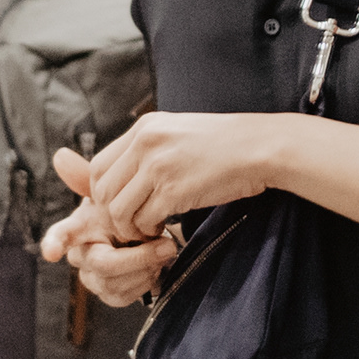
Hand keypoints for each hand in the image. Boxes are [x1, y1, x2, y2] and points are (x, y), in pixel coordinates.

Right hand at [37, 146, 186, 307]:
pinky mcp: (110, 295)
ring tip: (166, 249)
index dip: (54, 243)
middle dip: (137, 257)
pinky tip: (158, 266)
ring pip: (115, 283)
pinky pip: (126, 296)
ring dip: (147, 267)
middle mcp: (81, 255)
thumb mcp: (115, 191)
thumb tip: (60, 155)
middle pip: (102, 264)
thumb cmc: (127, 208)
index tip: (52, 252)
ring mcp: (93, 278)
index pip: (60, 236)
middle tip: (167, 243)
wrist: (148, 230)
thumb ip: (89, 176)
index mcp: (78, 228)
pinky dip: (147, 281)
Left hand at [66, 116, 284, 244]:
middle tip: (131, 225)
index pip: (98, 166)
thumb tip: (122, 178)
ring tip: (148, 229)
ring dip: (129, 227)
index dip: (103, 194)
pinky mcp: (174, 190)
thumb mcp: (178, 134)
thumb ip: (148, 150)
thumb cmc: (223, 145)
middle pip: (103, 190)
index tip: (119, 207)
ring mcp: (158, 166)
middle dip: (112, 215)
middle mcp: (145, 143)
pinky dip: (150, 231)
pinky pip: (144, 220)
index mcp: (145, 127)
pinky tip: (164, 229)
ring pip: (118, 209)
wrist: (259, 147)